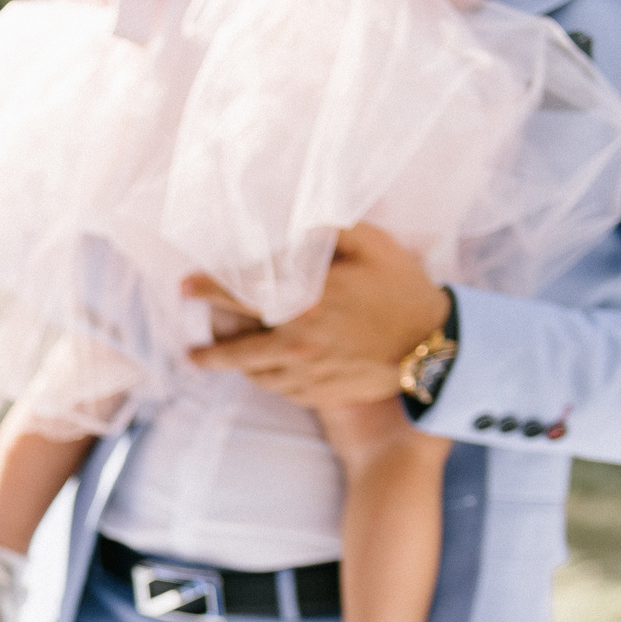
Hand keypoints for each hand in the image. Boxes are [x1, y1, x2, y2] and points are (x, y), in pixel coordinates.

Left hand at [184, 224, 451, 408]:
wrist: (434, 346)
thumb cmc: (402, 288)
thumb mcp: (372, 245)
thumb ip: (328, 232)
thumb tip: (294, 227)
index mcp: (304, 303)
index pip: (240, 294)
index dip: (208, 289)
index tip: (186, 286)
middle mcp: (296, 343)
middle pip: (234, 351)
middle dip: (208, 349)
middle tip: (191, 349)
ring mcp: (305, 373)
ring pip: (254, 374)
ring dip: (235, 367)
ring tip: (221, 360)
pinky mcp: (316, 394)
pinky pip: (278, 388)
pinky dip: (266, 379)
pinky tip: (264, 371)